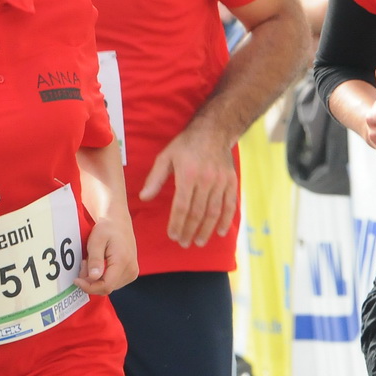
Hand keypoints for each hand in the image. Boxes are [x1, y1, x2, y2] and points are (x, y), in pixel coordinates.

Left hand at [75, 214, 137, 294]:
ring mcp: (132, 273)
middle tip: (83, 264)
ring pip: (109, 286)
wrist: (119, 223)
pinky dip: (102, 278)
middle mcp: (131, 270)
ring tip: (90, 262)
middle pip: (106, 288)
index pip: (106, 286)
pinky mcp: (130, 273)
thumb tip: (94, 277)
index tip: (76, 280)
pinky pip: (113, 282)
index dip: (89, 287)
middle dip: (90, 281)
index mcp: (123, 262)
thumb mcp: (96, 241)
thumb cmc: (107, 229)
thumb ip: (95, 260)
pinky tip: (98, 266)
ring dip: (95, 279)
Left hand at [139, 123, 236, 247]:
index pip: (181, 207)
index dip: (177, 224)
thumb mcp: (165, 157)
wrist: (214, 131)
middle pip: (197, 213)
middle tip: (184, 243)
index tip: (173, 236)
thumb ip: (155, 179)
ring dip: (206, 230)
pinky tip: (220, 232)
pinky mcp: (231, 182)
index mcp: (188, 175)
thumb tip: (144, 198)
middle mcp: (206, 180)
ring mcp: (221, 181)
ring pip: (214, 212)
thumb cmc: (185, 145)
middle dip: (190, 231)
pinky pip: (230, 205)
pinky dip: (226, 220)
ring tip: (199, 242)